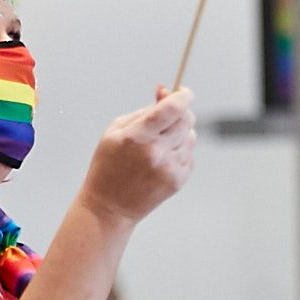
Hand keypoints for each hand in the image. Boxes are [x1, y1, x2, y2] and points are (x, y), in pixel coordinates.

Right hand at [80, 88, 196, 225]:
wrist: (109, 207)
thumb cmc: (108, 165)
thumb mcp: (115, 131)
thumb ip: (144, 110)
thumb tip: (166, 91)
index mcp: (137, 137)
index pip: (172, 108)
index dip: (183, 96)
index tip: (184, 92)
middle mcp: (156, 153)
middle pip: (186, 119)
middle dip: (181, 112)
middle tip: (170, 115)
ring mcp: (169, 168)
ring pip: (190, 136)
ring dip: (180, 134)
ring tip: (159, 145)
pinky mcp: (178, 180)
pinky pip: (189, 154)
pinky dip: (179, 152)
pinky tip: (160, 161)